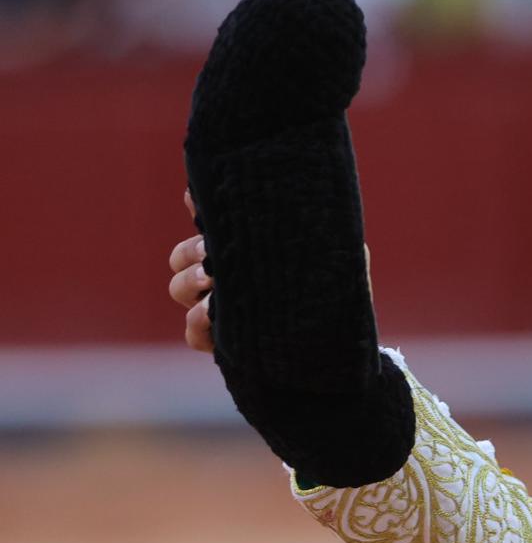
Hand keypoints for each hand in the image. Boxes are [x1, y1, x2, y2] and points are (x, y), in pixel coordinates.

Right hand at [169, 190, 372, 353]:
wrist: (340, 338)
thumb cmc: (337, 288)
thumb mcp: (335, 252)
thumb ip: (317, 229)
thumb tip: (302, 203)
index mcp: (244, 249)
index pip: (209, 222)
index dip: (198, 206)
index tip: (197, 200)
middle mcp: (226, 275)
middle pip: (182, 255)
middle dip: (192, 250)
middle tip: (210, 251)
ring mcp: (218, 308)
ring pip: (179, 288)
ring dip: (188, 282)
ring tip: (210, 281)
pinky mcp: (223, 342)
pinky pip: (194, 334)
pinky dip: (197, 325)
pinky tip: (213, 316)